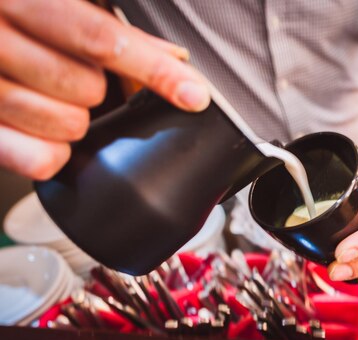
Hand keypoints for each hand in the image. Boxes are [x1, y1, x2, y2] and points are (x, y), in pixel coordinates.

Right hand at [0, 0, 209, 179]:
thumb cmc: (9, 17)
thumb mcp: (48, 8)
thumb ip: (106, 29)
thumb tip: (172, 56)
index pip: (99, 37)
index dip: (152, 67)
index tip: (192, 94)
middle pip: (85, 86)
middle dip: (97, 92)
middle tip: (82, 84)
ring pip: (65, 125)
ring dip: (76, 121)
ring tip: (59, 104)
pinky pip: (37, 160)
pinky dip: (54, 155)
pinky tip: (48, 136)